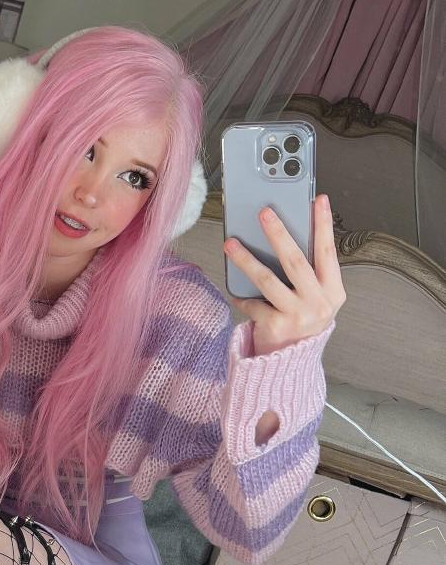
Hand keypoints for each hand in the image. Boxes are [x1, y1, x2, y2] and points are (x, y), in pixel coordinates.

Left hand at [224, 194, 345, 355]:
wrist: (291, 364)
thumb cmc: (300, 323)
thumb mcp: (313, 299)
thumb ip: (307, 274)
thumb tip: (284, 236)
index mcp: (333, 292)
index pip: (328, 252)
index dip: (323, 225)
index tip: (319, 199)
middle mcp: (319, 303)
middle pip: (295, 261)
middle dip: (278, 233)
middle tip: (264, 212)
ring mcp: (298, 316)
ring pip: (268, 279)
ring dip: (246, 259)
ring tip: (230, 243)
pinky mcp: (276, 327)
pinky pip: (253, 304)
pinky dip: (243, 297)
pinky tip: (236, 293)